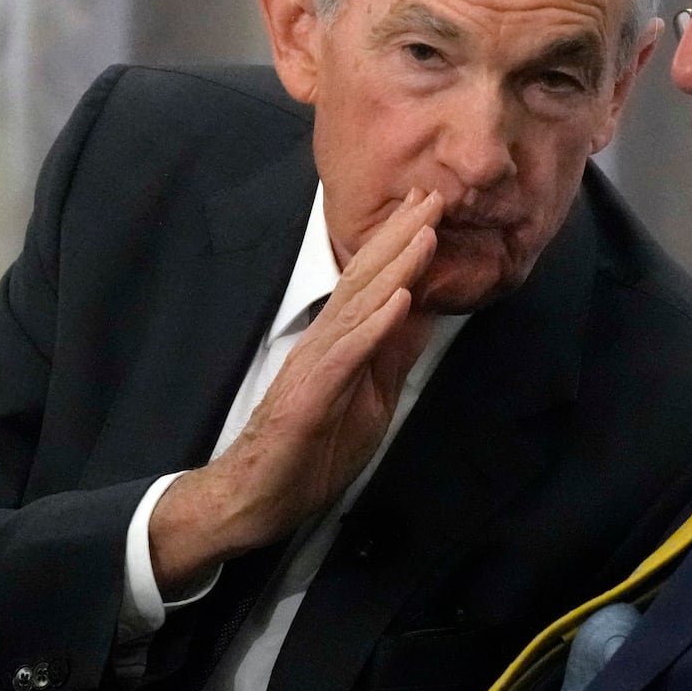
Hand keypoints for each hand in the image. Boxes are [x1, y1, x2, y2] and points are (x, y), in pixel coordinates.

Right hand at [148, 189, 441, 592]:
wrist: (258, 498)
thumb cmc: (311, 450)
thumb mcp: (370, 397)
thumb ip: (391, 354)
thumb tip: (423, 313)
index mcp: (340, 341)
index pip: (374, 282)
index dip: (401, 242)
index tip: (430, 205)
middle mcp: (325, 342)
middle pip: (366, 278)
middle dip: (402, 235)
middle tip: (433, 193)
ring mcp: (316, 366)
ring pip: (359, 306)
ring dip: (395, 267)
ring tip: (425, 232)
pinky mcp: (310, 396)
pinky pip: (347, 355)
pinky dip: (375, 326)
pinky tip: (400, 301)